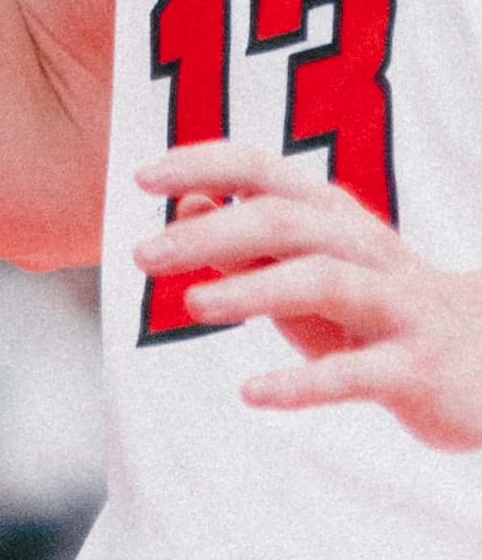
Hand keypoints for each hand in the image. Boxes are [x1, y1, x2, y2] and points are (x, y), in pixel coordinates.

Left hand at [141, 147, 481, 444]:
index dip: (203, 164)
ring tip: (192, 304)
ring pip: (324, 280)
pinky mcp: (417, 369)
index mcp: (336, 217)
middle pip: (285, 221)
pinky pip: (357, 374)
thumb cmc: (379, 313)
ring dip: (253, 289)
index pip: (264, 169)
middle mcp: (366, 249)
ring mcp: (397, 307)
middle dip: (211, 232)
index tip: (141, 177)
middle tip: (143, 255)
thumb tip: (183, 208)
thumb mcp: (310, 274)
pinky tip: (253, 394)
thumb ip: (249, 245)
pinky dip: (303, 383)